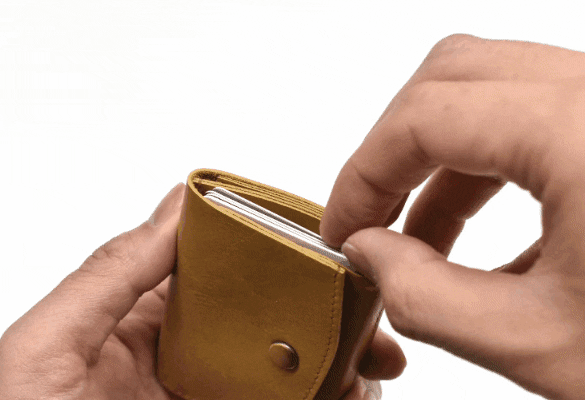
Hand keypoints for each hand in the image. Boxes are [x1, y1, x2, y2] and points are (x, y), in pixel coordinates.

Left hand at [0, 184, 403, 399]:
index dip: (272, 254)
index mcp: (143, 322)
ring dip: (336, 362)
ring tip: (368, 366)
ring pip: (290, 369)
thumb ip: (109, 276)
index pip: (218, 270)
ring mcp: (213, 396)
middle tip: (366, 320)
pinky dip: (328, 398)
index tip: (321, 252)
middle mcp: (184, 357)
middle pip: (269, 320)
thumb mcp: (47, 351)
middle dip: (323, 314)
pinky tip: (348, 396)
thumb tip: (175, 208)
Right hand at [320, 34, 584, 399]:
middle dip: (392, 151)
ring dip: (438, 164)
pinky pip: (529, 123)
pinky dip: (485, 174)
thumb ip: (426, 297)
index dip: (361, 175)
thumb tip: (367, 253)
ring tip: (421, 244)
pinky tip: (481, 246)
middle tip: (372, 219)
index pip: (422, 118)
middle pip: (449, 76)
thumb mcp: (541, 346)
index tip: (341, 228)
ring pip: (488, 93)